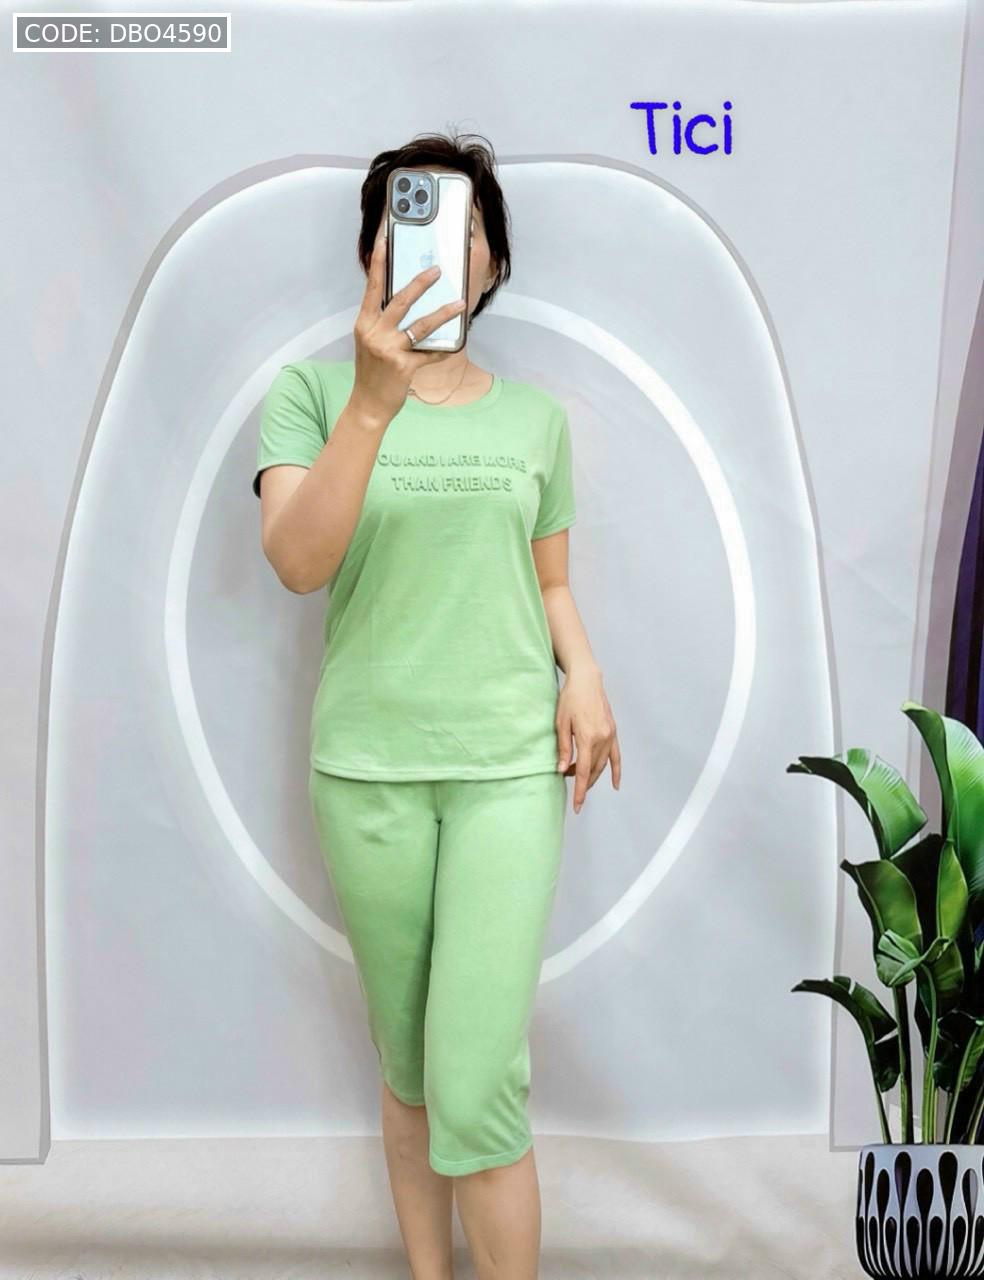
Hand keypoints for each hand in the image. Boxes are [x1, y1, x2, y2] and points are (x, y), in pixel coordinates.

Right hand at [350, 226, 467, 423]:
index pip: (372, 288)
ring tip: (460, 304)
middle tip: (438, 270)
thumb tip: (406, 302)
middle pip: (400, 301)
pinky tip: (456, 345)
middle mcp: (374, 333)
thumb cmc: (372, 372)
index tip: (384, 241)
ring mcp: (389, 350)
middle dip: (421, 283)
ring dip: (443, 314)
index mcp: (365, 323)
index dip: (378, 264)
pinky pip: (429, 354)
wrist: (368, 404)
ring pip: (420, 326)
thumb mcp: (370, 343)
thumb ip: (383, 323)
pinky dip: (444, 350)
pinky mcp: (403, 367)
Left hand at [556, 665, 620, 813]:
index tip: (577, 805)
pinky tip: (615, 784)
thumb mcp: (561, 723)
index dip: (580, 790)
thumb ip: (563, 748)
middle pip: (593, 770)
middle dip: (583, 782)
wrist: (586, 680)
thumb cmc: (569, 699)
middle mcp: (602, 738)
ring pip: (603, 764)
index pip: (583, 771)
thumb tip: (562, 770)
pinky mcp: (614, 731)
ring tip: (578, 777)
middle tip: (568, 782)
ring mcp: (610, 735)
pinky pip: (616, 756)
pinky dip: (616, 771)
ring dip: (592, 775)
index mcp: (588, 737)